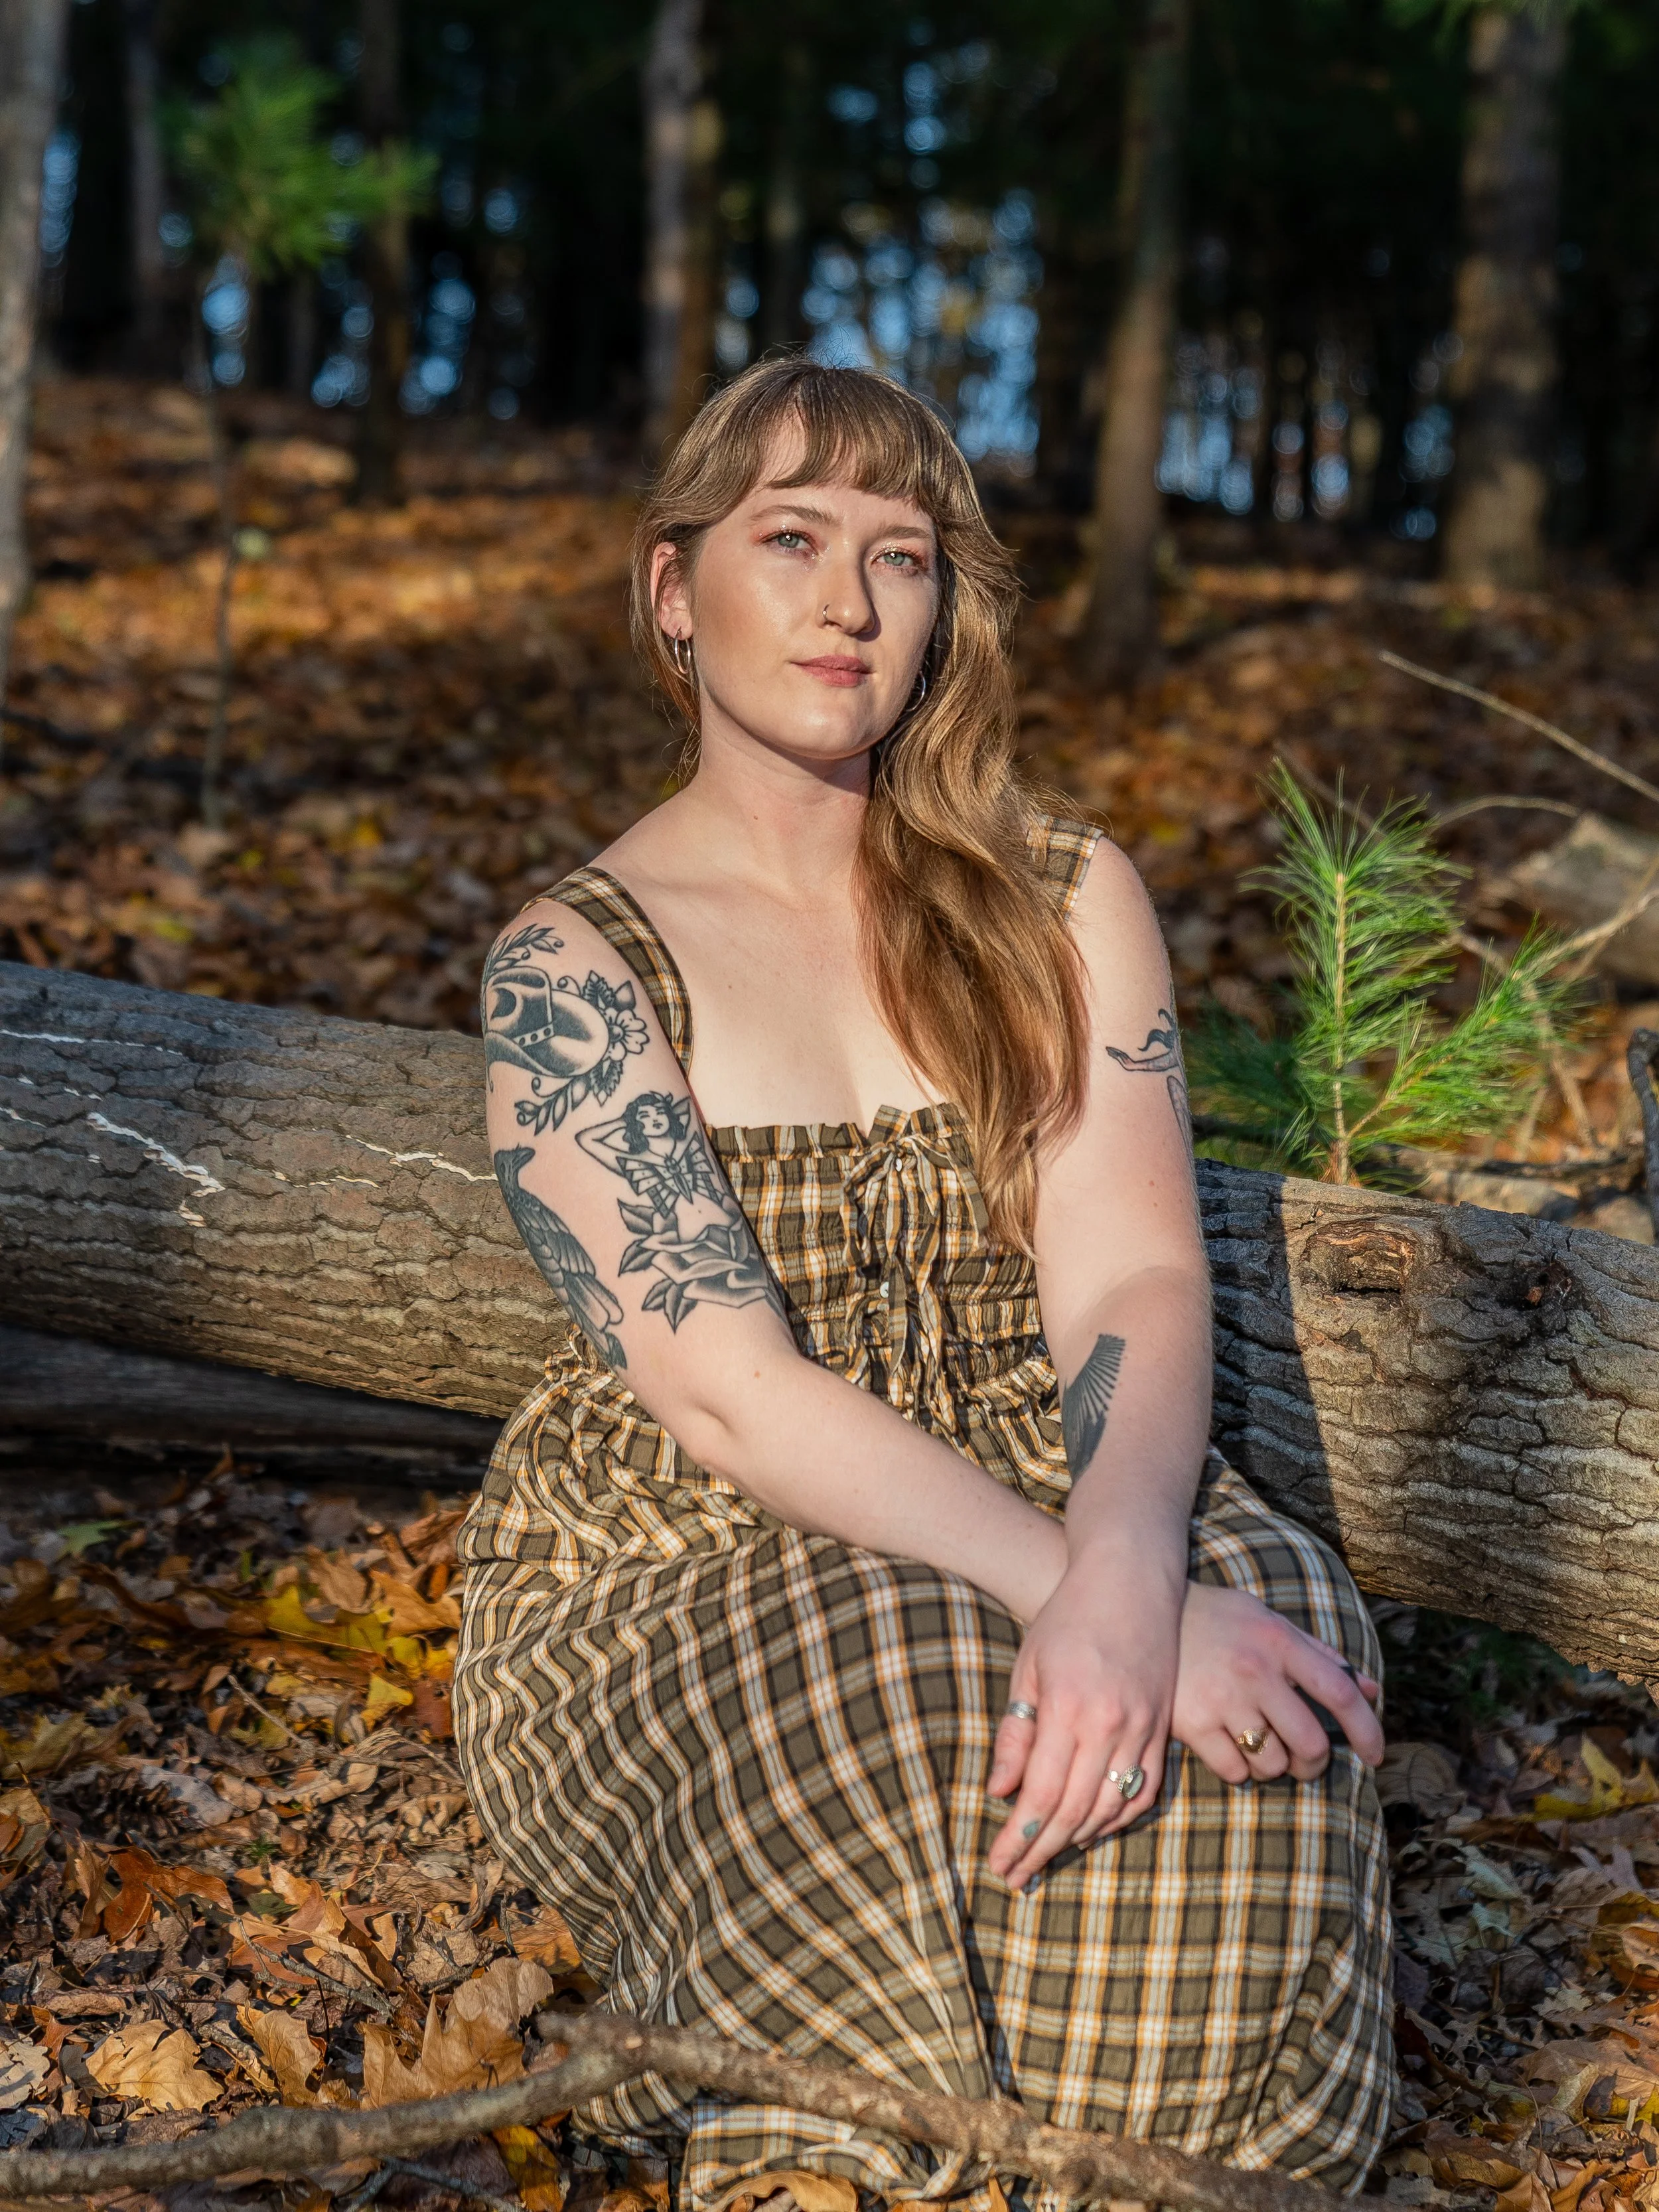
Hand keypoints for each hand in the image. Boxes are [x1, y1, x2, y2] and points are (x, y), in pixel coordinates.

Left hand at [985, 1554, 1181, 1891]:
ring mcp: (1143, 1728)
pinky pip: (1143, 1790)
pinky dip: (1117, 1819)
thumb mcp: (1029, 1668)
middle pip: (1073, 1810)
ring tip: (1047, 1857)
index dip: (1020, 1837)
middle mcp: (1109, 1725)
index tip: (1000, 1864)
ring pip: (1110, 1807)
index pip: (1041, 1794)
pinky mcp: (1162, 1728)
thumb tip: (1002, 1793)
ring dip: (1077, 1840)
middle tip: (1017, 1877)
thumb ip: (1017, 1733)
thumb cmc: (1068, 1618)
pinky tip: (1093, 1829)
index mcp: (1067, 1708)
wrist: (1131, 1581)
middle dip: (1042, 1850)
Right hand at [1172, 1581, 1383, 1785]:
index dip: (1366, 1729)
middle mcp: (1255, 1670)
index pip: (1338, 1692)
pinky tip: (1229, 1747)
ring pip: (1273, 1763)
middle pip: (1310, 1743)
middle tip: (1303, 1760)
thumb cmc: (1217, 1620)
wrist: (1143, 1614)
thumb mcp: (1269, 1623)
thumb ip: (1320, 1655)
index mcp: (1279, 1642)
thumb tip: (1371, 1691)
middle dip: (1313, 1763)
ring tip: (1258, 1746)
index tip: (1375, 1756)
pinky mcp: (1192, 1722)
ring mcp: (1223, 1699)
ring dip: (1274, 1766)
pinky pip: (1235, 1771)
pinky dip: (1239, 1770)